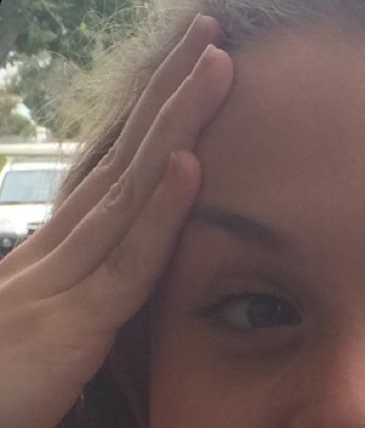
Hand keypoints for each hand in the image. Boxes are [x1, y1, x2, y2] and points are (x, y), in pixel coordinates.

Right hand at [0, 13, 232, 427]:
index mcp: (55, 260)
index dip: (153, 125)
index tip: (190, 75)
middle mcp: (57, 256)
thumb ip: (76, 306)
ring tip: (214, 67)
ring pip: (130, 194)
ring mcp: (60, 285)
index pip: (114, 178)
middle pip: (123, 164)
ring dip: (175, 128)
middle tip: (209, 36)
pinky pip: (125, 264)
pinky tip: (187, 165)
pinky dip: (158, 214)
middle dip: (169, 99)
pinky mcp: (68, 328)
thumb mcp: (38, 341)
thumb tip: (106, 283)